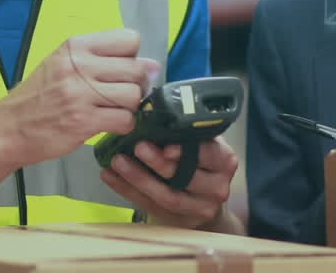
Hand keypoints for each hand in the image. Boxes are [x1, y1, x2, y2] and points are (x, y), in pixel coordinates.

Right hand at [3, 29, 159, 162]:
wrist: (6, 129)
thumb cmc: (37, 97)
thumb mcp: (63, 65)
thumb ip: (103, 60)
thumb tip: (152, 64)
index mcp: (75, 46)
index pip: (129, 39)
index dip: (132, 57)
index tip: (122, 71)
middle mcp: (79, 65)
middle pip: (136, 69)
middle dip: (136, 85)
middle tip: (121, 96)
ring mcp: (81, 93)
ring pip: (134, 95)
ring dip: (130, 107)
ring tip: (113, 111)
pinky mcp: (83, 121)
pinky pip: (125, 119)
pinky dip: (124, 125)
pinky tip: (109, 124)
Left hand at [100, 137, 237, 229]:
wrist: (206, 200)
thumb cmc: (201, 163)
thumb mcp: (204, 144)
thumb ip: (188, 133)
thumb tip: (154, 113)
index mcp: (224, 161)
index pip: (209, 154)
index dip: (188, 150)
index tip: (167, 144)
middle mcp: (217, 186)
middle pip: (187, 177)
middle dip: (159, 163)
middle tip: (137, 147)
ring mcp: (199, 207)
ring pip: (167, 196)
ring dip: (139, 177)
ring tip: (117, 161)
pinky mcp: (179, 221)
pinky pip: (149, 205)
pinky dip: (127, 190)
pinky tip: (111, 176)